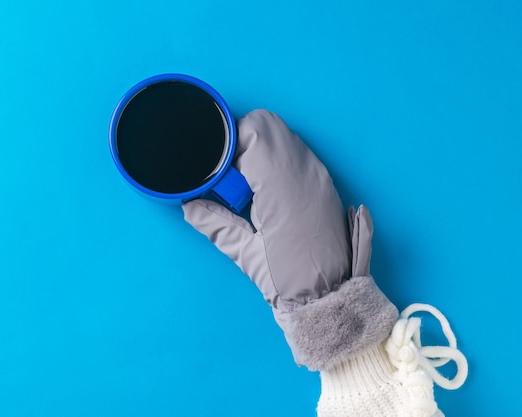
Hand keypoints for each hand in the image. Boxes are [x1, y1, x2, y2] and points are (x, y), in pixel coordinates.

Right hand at [183, 110, 395, 369]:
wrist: (332, 297)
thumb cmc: (288, 279)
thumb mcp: (244, 252)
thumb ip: (213, 222)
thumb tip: (189, 205)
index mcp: (282, 183)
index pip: (252, 131)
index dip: (228, 145)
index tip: (219, 173)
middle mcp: (305, 169)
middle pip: (268, 125)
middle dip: (242, 142)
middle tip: (231, 177)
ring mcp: (319, 174)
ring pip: (284, 136)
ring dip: (260, 150)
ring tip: (248, 185)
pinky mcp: (325, 183)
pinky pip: (296, 152)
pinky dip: (276, 159)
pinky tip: (268, 190)